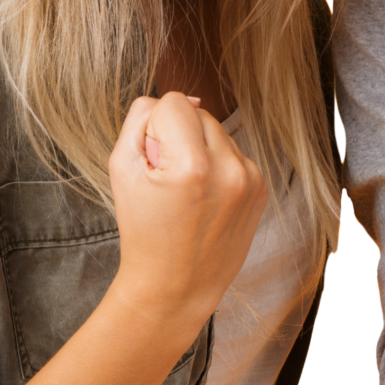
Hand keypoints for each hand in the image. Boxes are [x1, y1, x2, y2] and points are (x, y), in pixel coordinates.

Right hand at [106, 91, 267, 336]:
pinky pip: (235, 153)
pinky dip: (219, 166)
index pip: (173, 102)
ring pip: (219, 131)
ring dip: (201, 149)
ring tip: (187, 191)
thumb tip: (179, 98)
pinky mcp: (262, 187)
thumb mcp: (122, 170)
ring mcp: (251, 179)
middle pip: (199, 113)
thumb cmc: (143, 230)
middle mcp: (230, 169)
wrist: (176, 287)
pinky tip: (206, 198)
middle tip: (166, 179)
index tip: (151, 160)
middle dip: (178, 135)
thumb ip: (140, 120)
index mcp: (193, 165)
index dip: (153, 127)